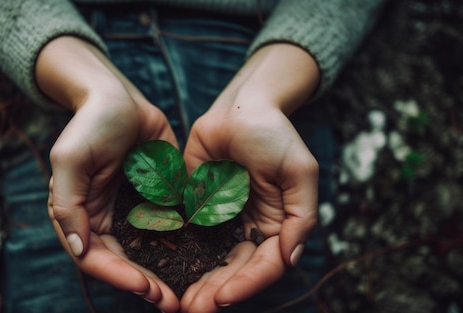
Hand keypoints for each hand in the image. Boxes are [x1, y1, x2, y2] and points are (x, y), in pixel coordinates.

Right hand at [38, 37, 179, 311]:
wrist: (119, 97)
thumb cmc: (90, 124)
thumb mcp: (70, 159)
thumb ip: (69, 204)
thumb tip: (78, 249)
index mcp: (82, 216)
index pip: (96, 258)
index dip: (120, 277)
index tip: (146, 288)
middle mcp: (107, 221)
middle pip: (125, 264)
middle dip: (146, 286)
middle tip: (172, 302)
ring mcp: (134, 213)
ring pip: (148, 255)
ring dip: (165, 276)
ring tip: (188, 293)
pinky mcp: (158, 201)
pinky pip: (169, 231)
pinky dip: (181, 249)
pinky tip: (200, 261)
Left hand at [180, 44, 319, 311]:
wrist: (240, 106)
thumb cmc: (275, 134)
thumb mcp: (299, 170)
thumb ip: (301, 216)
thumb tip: (290, 259)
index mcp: (275, 225)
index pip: (264, 265)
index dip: (246, 284)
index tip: (223, 296)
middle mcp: (246, 228)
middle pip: (233, 269)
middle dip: (215, 290)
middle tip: (193, 308)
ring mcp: (219, 219)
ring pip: (207, 258)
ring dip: (195, 280)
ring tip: (178, 300)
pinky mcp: (194, 206)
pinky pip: (184, 233)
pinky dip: (175, 253)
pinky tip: (162, 267)